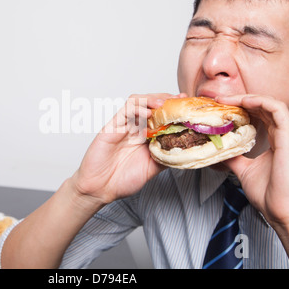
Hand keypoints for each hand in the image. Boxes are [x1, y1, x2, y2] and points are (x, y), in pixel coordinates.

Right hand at [72, 93, 186, 204]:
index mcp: (144, 136)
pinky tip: (149, 112)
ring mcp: (123, 126)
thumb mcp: (152, 169)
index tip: (188, 106)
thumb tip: (186, 150)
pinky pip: (125, 110)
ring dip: (153, 99)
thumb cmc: (121, 180)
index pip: (160, 115)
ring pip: (138, 101)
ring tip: (165, 103)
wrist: (100, 189)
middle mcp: (134, 128)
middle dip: (166, 99)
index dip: (173, 109)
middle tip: (180, 99)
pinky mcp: (112, 126)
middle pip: (151, 104)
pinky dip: (138, 107)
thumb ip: (166, 157)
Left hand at [216, 94, 288, 267]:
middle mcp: (284, 134)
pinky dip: (258, 101)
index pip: (260, 116)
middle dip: (239, 101)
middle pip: (262, 107)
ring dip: (246, 98)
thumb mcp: (245, 170)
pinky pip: (276, 108)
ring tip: (225, 100)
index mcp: (277, 141)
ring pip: (269, 103)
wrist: (284, 211)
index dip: (240, 108)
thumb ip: (235, 157)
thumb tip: (220, 151)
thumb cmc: (270, 195)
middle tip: (218, 100)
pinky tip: (242, 102)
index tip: (219, 108)